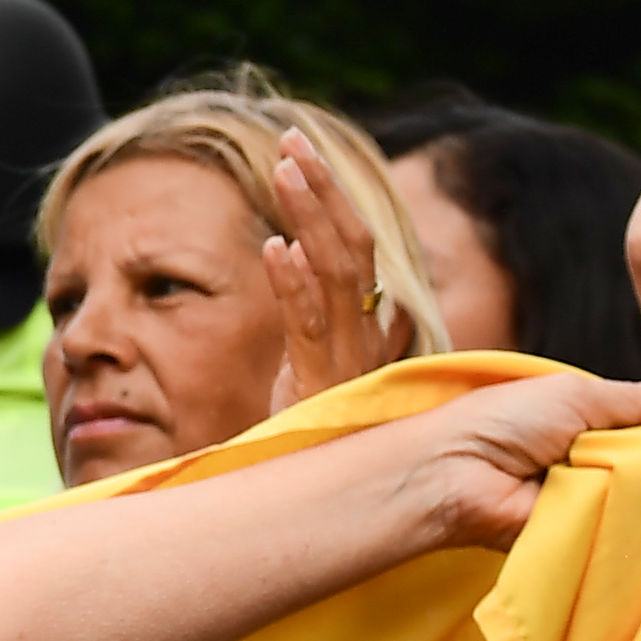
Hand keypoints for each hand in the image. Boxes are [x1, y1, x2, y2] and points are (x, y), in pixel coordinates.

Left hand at [261, 132, 404, 408]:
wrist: (300, 502)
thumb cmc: (304, 433)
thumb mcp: (307, 365)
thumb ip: (308, 310)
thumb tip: (294, 246)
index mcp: (363, 326)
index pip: (354, 245)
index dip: (330, 195)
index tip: (297, 150)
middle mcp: (364, 339)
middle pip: (352, 246)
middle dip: (322, 187)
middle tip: (291, 137)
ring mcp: (348, 364)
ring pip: (337, 273)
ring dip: (311, 215)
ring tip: (284, 169)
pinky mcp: (322, 391)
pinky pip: (310, 329)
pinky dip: (294, 285)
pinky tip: (275, 248)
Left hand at [362, 365, 640, 555]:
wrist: (453, 474)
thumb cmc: (502, 422)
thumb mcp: (575, 397)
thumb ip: (636, 399)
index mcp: (587, 422)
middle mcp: (590, 462)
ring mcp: (585, 501)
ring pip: (639, 499)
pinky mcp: (578, 537)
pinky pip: (616, 530)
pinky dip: (628, 524)